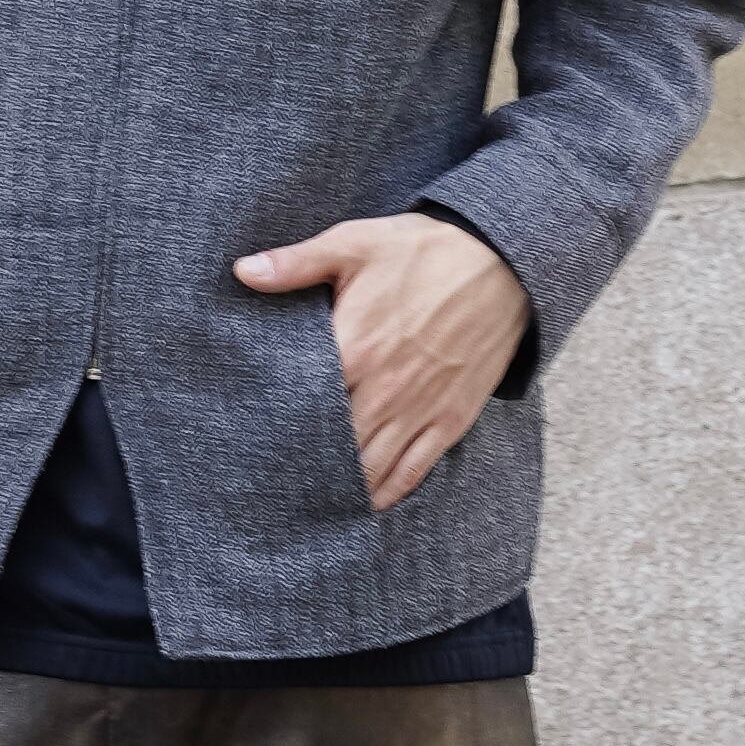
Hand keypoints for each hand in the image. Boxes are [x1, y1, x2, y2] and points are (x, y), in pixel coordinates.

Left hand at [232, 213, 529, 510]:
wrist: (502, 262)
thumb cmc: (424, 250)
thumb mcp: (355, 243)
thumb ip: (297, 263)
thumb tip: (243, 271)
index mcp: (354, 346)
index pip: (302, 401)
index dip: (276, 422)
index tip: (254, 436)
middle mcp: (383, 388)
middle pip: (333, 444)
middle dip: (304, 461)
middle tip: (276, 477)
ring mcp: (419, 409)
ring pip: (371, 466)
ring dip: (342, 484)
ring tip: (312, 498)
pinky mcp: (450, 420)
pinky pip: (414, 470)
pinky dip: (388, 492)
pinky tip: (367, 502)